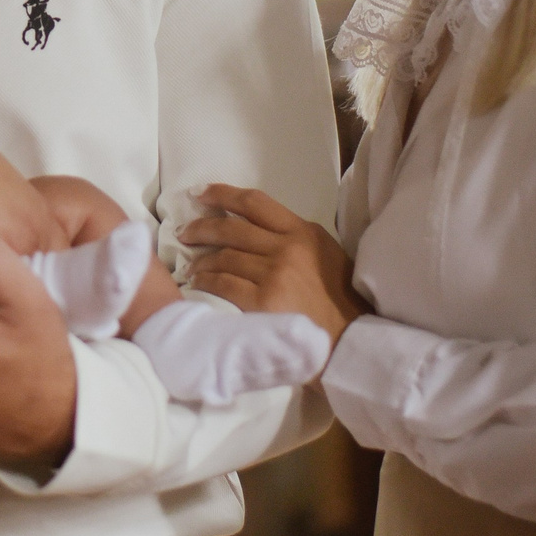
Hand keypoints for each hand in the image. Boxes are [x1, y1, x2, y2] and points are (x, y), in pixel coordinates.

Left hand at [182, 183, 366, 349]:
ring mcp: (273, 274)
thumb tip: (255, 229)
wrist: (351, 341)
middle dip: (202, 228)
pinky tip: (198, 284)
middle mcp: (286, 247)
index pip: (254, 202)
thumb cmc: (340, 300)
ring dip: (201, 260)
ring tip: (190, 265)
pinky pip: (223, 285)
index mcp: (303, 232)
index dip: (221, 193)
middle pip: (231, 228)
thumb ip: (293, 238)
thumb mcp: (324, 254)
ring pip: (224, 256)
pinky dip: (206, 282)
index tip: (200, 193)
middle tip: (184, 232)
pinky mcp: (263, 302)